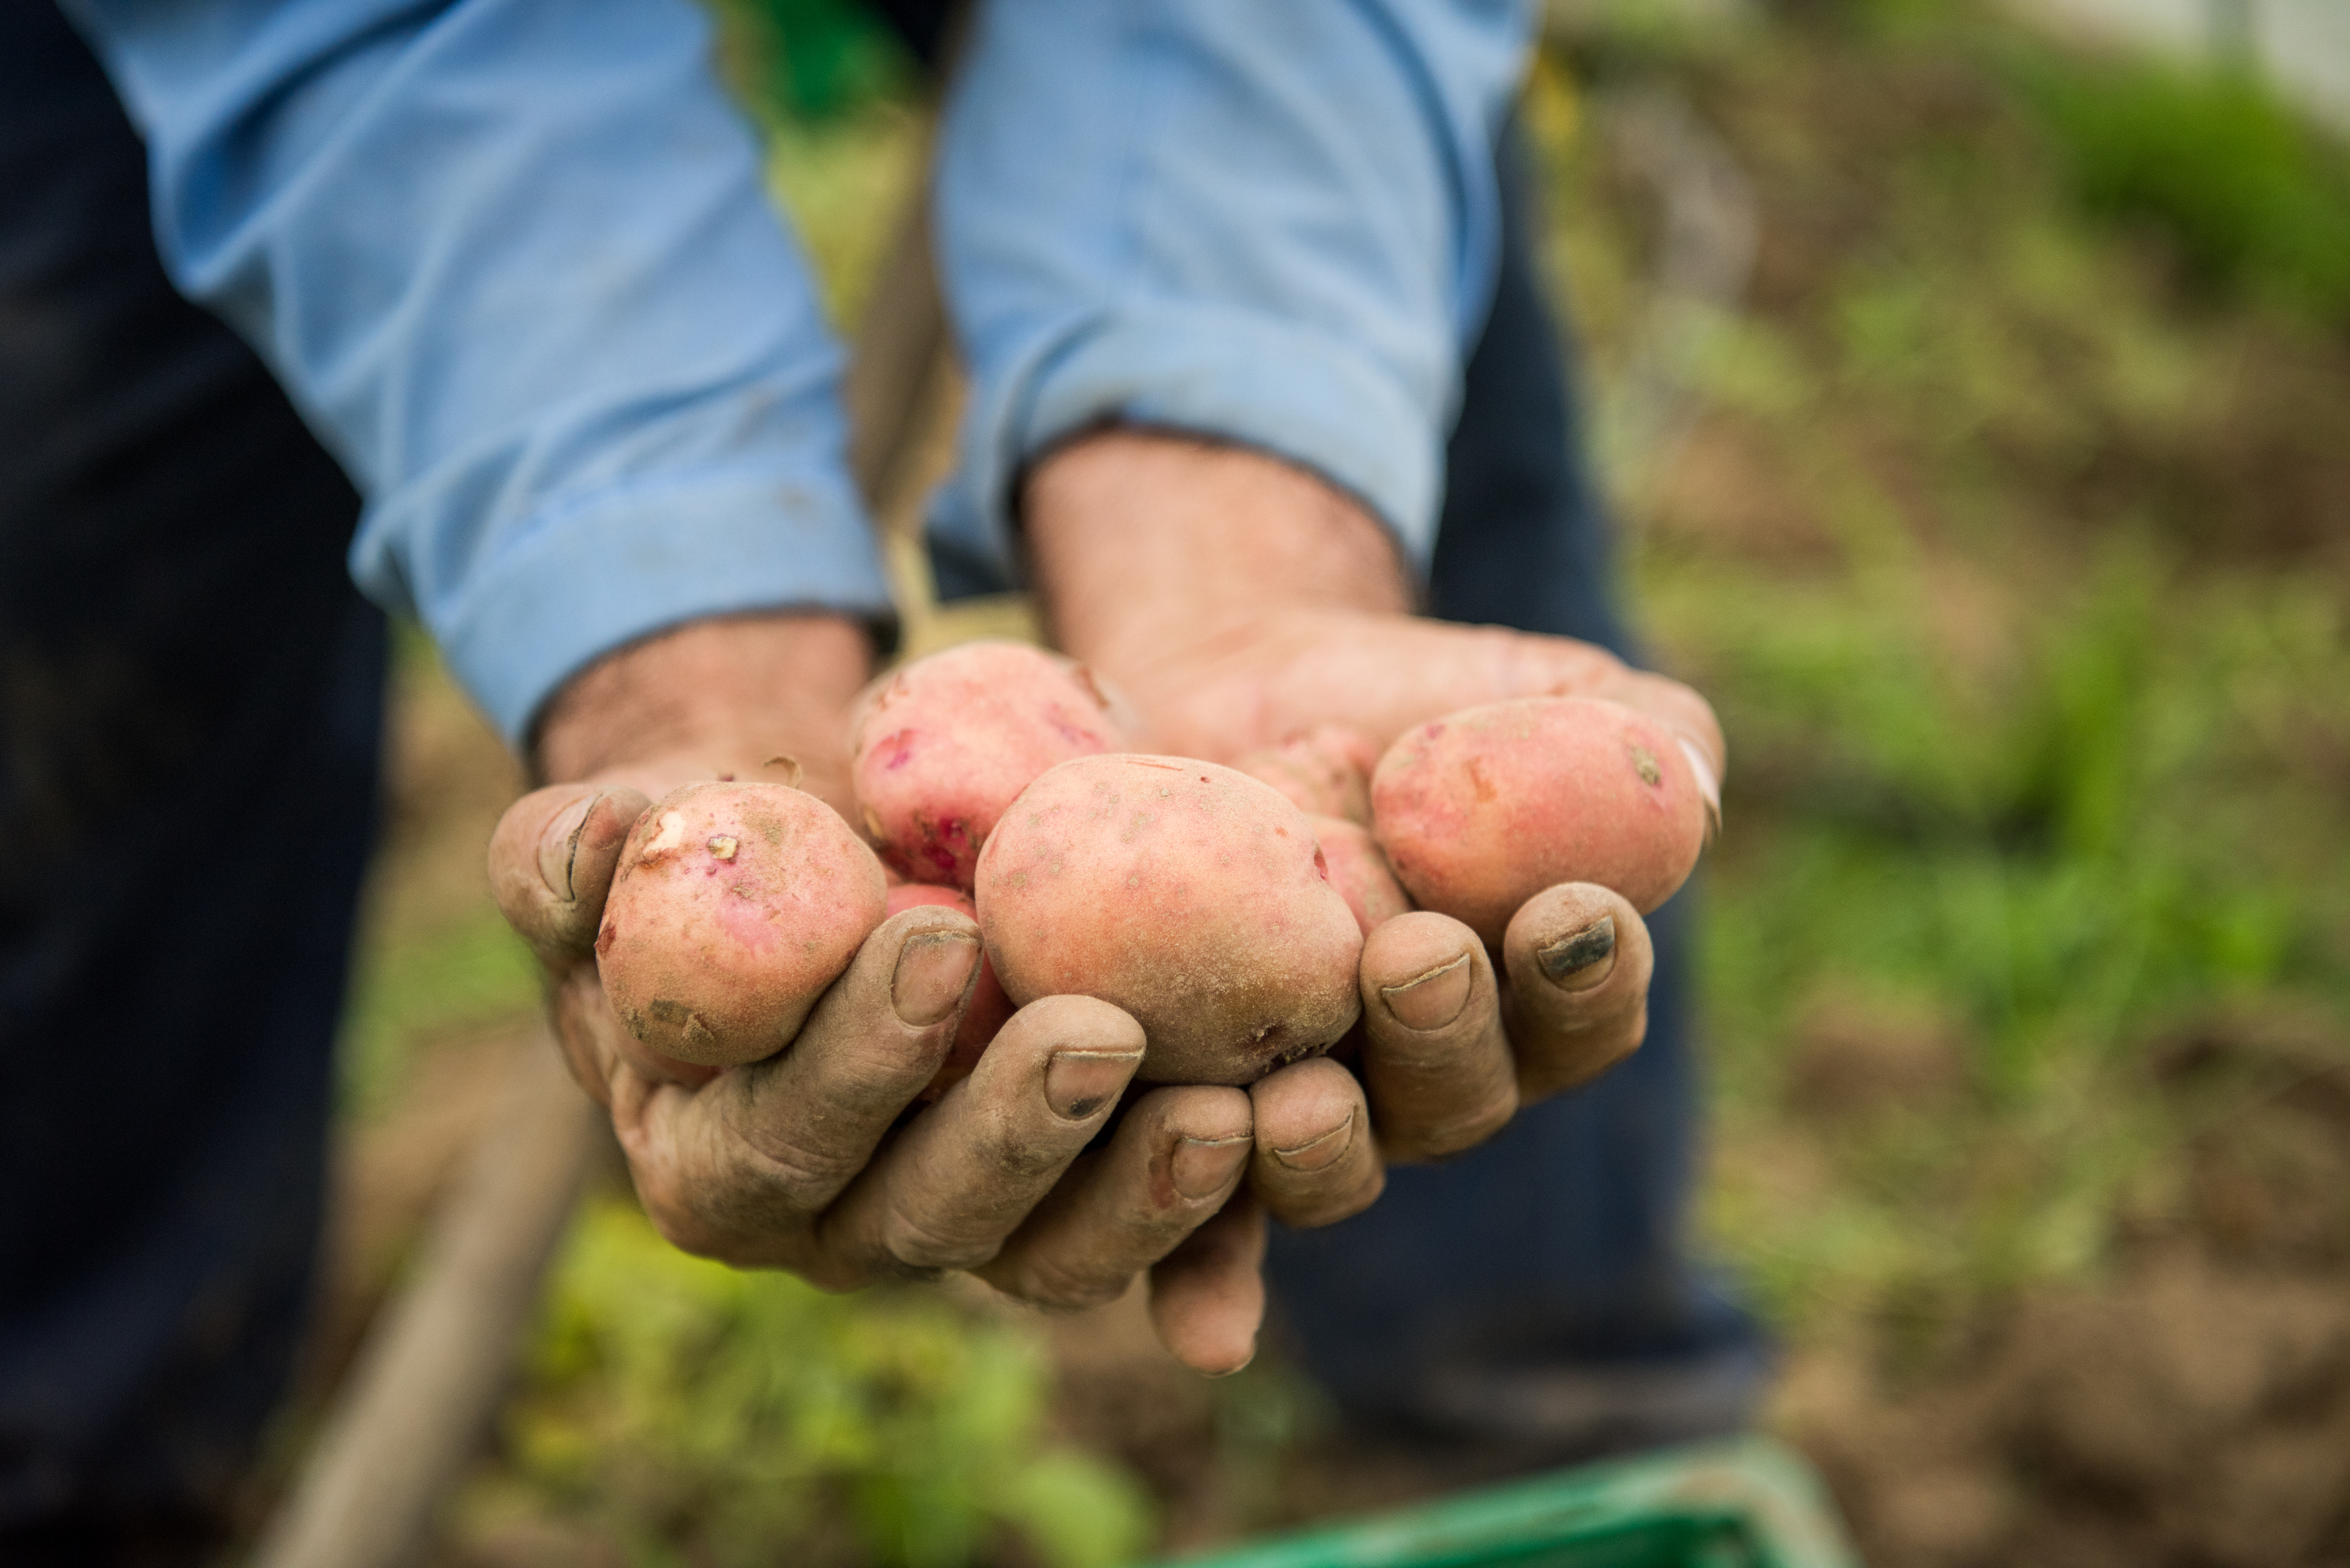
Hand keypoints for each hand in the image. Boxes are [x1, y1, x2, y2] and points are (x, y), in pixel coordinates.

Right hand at [488, 613, 1263, 1371]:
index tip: (933, 935)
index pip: (780, 1140)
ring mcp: (967, 1215)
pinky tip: (1288, 1127)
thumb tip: (593, 840)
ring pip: (1054, 1250)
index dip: (850, 1057)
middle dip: (1015, 1132)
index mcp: (716, 1164)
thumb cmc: (692, 851)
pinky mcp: (1071, 1192)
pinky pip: (1147, 1228)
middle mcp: (842, 1223)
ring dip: (1144, 1196)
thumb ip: (569, 851)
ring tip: (1231, 1107)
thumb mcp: (612, 837)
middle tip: (1097, 1025)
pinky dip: (1219, 1208)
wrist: (804, 858)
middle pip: (931, 1216)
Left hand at [1020, 430, 1723, 1338]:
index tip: (1570, 912)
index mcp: (1525, 997)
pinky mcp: (1183, 1101)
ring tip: (1298, 1096)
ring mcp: (1305, 1097)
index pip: (1580, 1017)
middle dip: (1445, 1035)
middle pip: (1454, 1099)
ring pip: (1329, 1164)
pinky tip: (1204, 1334)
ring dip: (1322, 1146)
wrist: (1238, 687)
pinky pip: (1197, 1222)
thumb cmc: (1415, 700)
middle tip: (1420, 956)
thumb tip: (1694, 787)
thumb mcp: (1537, 688)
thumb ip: (1637, 729)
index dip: (1585, 979)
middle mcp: (1421, 1075)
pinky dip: (1207, 1279)